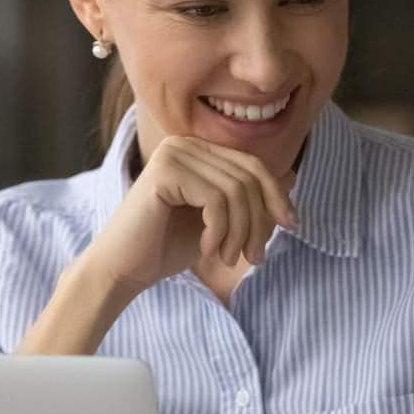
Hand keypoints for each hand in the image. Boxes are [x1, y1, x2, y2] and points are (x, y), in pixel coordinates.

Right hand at [85, 134, 296, 293]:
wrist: (123, 269)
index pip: (252, 165)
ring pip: (236, 190)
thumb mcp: (219, 222)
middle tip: (255, 256)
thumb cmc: (166, 246)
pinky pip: (216, 200)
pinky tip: (208, 251)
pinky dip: (220, 232)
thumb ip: (247, 199)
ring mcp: (172, 154)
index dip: (276, 195)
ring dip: (241, 232)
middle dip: (260, 221)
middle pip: (248, 176)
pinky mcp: (165, 171)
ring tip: (229, 258)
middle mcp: (184, 144)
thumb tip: (291, 175)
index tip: (290, 226)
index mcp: (196, 150)